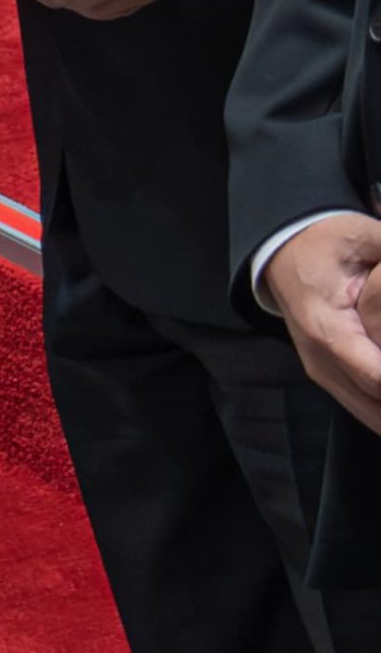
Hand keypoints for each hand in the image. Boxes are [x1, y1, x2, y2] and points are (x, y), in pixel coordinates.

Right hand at [264, 217, 380, 435]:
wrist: (281, 250)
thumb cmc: (322, 242)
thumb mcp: (362, 235)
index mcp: (326, 328)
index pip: (376, 376)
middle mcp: (320, 359)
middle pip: (378, 405)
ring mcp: (322, 372)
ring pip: (373, 417)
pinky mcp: (327, 377)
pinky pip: (366, 409)